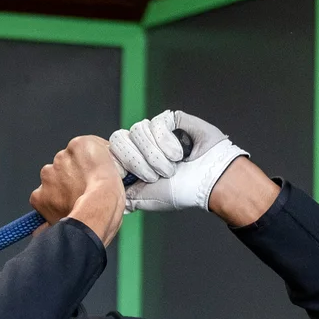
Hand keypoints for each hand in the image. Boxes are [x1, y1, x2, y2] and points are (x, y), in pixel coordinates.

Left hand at [32, 136, 124, 245]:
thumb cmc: (109, 195)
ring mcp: (48, 177)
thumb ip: (102, 162)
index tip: (94, 173)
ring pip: (52, 181)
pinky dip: (49, 204)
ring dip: (60, 189)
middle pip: (65, 165)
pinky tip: (62, 210)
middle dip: (72, 176)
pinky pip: (42, 198)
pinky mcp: (39, 196)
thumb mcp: (116, 167)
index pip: (82, 150)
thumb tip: (100, 166)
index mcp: (81, 145)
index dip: (89, 164)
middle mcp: (60, 157)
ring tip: (74, 202)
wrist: (97, 213)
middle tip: (84, 190)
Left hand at [109, 110, 248, 213]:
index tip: (131, 177)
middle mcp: (140, 144)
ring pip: (138, 130)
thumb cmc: (182, 190)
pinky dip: (167, 142)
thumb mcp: (147, 199)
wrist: (209, 181)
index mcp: (132, 160)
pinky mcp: (169, 120)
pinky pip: (156, 123)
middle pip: (119, 139)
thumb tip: (111, 198)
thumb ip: (126, 195)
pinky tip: (180, 153)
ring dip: (155, 155)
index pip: (110, 151)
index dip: (118, 163)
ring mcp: (154, 130)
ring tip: (172, 167)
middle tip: (155, 176)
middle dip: (137, 161)